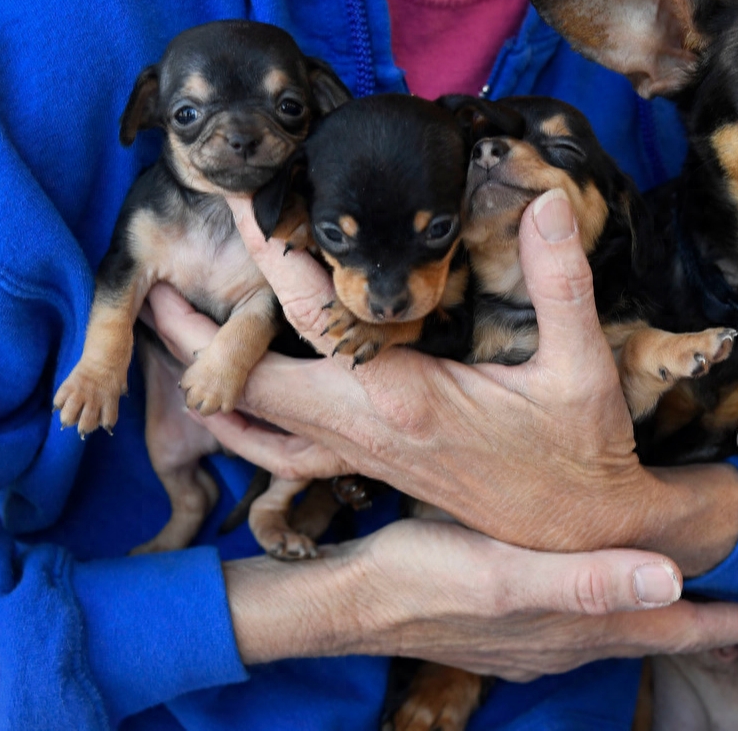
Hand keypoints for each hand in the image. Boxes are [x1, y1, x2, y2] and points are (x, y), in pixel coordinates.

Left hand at [147, 190, 737, 572]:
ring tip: (170, 340)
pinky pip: (284, 453)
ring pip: (259, 425)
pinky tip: (230, 411)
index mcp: (407, 399)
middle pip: (252, 384)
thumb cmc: (581, 452)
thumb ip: (561, 281)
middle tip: (155, 285)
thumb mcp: (582, 366)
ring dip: (210, 380)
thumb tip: (546, 202)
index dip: (275, 261)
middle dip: (199, 336)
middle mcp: (368, 430)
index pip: (316, 319)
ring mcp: (363, 456)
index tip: (245, 207)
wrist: (578, 534)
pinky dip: (246, 425)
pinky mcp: (372, 470)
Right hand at [224, 518, 737, 671]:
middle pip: (666, 630)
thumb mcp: (505, 573)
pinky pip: (592, 621)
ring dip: (675, 612)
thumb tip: (672, 577)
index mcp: (584, 620)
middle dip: (721, 618)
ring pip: (630, 626)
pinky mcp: (518, 626)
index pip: (683, 623)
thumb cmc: (429, 577)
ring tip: (708, 592)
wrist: (358, 600)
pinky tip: (616, 589)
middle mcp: (574, 637)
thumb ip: (586, 579)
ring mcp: (545, 637)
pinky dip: (624, 607)